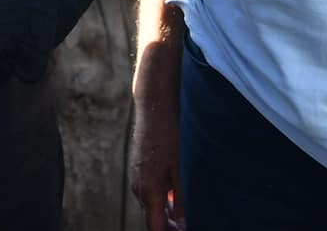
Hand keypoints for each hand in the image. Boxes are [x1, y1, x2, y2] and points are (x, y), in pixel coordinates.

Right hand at [129, 35, 185, 230]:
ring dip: (167, 212)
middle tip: (190, 224)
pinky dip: (163, 198)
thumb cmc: (170, 136)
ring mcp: (137, 178)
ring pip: (152, 204)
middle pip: (153, 218)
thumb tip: (183, 222)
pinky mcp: (139, 169)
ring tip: (187, 212)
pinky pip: (150, 191)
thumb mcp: (182, 169)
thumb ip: (182, 199)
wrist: (154, 108)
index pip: (155, 227)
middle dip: (169, 226)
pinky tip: (178, 193)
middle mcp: (139, 188)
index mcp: (149, 191)